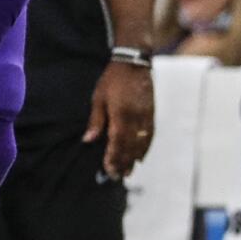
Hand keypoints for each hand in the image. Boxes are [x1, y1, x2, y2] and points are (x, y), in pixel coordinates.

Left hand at [87, 60, 156, 178]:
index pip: (117, 142)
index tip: (108, 170)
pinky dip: (145, 148)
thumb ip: (96, 121)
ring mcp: (146, 117)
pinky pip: (149, 136)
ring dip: (134, 159)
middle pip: (130, 146)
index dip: (113, 158)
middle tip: (118, 177)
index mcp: (120, 114)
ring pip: (141, 143)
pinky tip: (140, 157)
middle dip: (123, 163)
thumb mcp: (99, 97)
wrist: (134, 63)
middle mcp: (135, 118)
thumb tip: (88, 140)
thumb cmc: (112, 79)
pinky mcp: (152, 114)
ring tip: (128, 172)